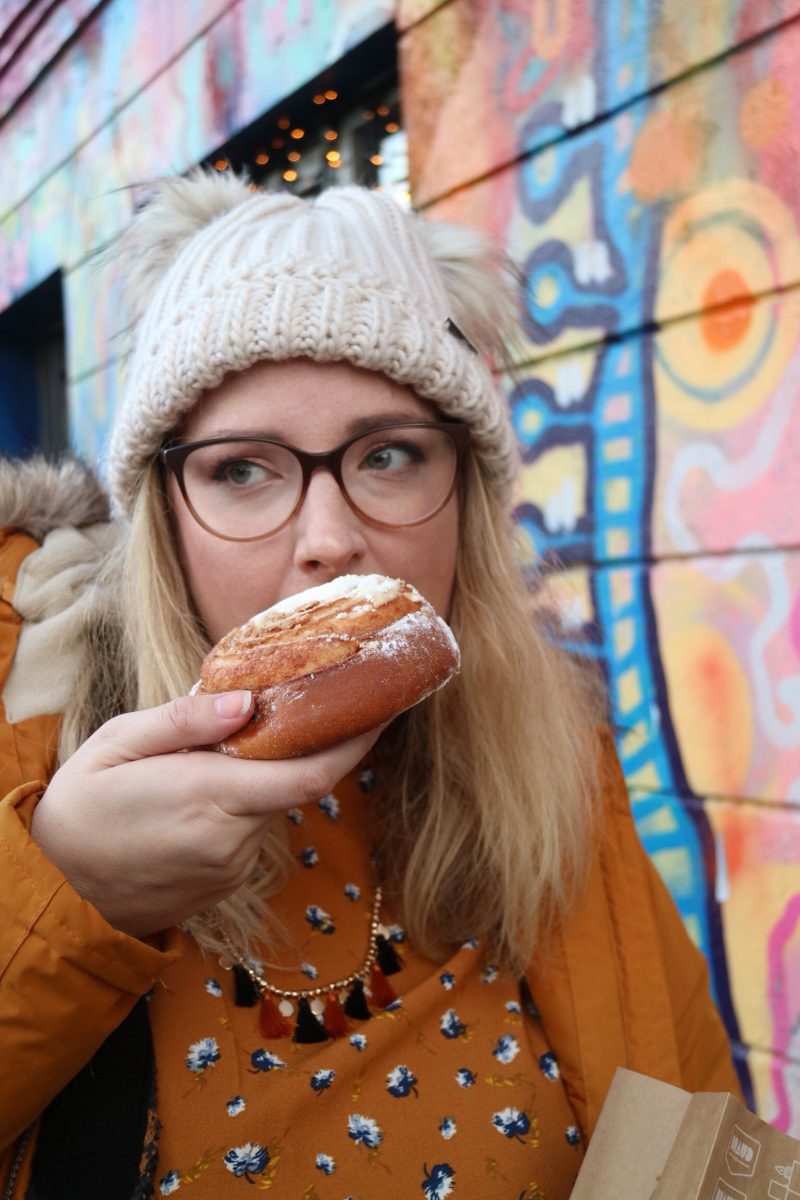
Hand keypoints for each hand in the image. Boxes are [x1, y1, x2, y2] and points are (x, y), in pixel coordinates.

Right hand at [31, 691, 380, 938]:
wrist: (59, 889)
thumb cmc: (83, 803)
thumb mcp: (118, 742)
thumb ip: (186, 721)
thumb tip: (249, 702)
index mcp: (211, 795)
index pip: (310, 774)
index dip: (355, 743)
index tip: (382, 711)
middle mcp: (233, 839)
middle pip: (294, 785)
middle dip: (296, 747)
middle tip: (279, 710)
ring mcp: (232, 868)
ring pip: (271, 808)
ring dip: (260, 779)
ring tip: (211, 757)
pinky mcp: (226, 885)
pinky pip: (252, 834)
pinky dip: (242, 807)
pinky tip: (201, 797)